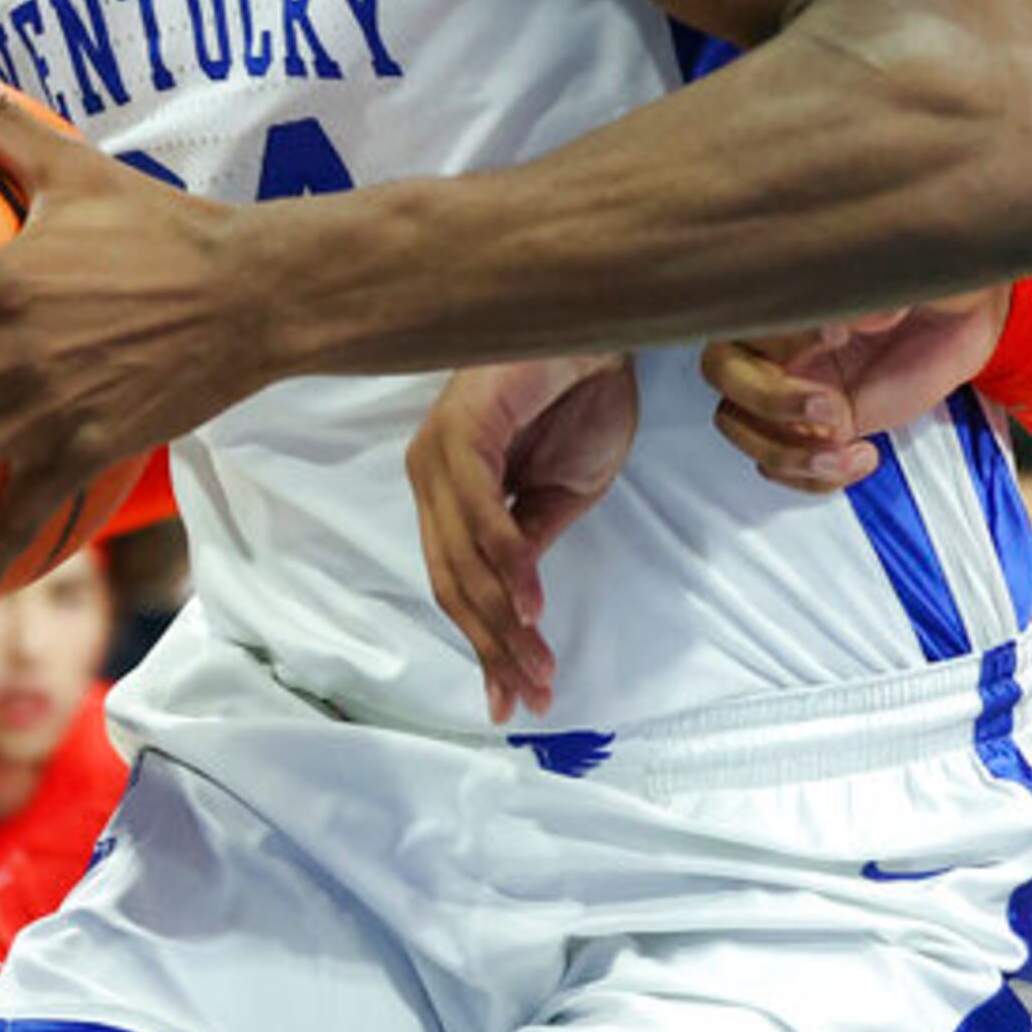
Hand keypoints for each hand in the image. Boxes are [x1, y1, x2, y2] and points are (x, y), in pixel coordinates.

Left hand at [410, 353, 642, 721]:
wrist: (601, 330)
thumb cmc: (584, 400)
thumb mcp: (563, 494)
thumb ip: (531, 544)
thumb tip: (516, 610)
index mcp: (449, 495)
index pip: (460, 584)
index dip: (487, 645)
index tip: (515, 701)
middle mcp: (430, 478)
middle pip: (455, 583)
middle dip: (495, 646)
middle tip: (533, 694)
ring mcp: (438, 454)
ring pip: (463, 558)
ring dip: (504, 617)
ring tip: (538, 663)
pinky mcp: (460, 431)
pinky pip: (482, 511)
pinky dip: (508, 560)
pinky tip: (533, 600)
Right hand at [700, 293, 1006, 490]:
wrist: (960, 322)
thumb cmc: (932, 284)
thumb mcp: (920, 280)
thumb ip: (889, 293)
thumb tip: (861, 316)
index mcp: (794, 294)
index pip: (751, 313)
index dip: (781, 335)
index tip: (838, 334)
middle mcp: (778, 340)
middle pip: (721, 372)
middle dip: (770, 401)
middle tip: (833, 408)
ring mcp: (792, 387)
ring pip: (738, 425)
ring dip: (786, 452)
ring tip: (847, 450)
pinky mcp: (816, 427)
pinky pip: (780, 463)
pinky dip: (812, 477)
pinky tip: (864, 458)